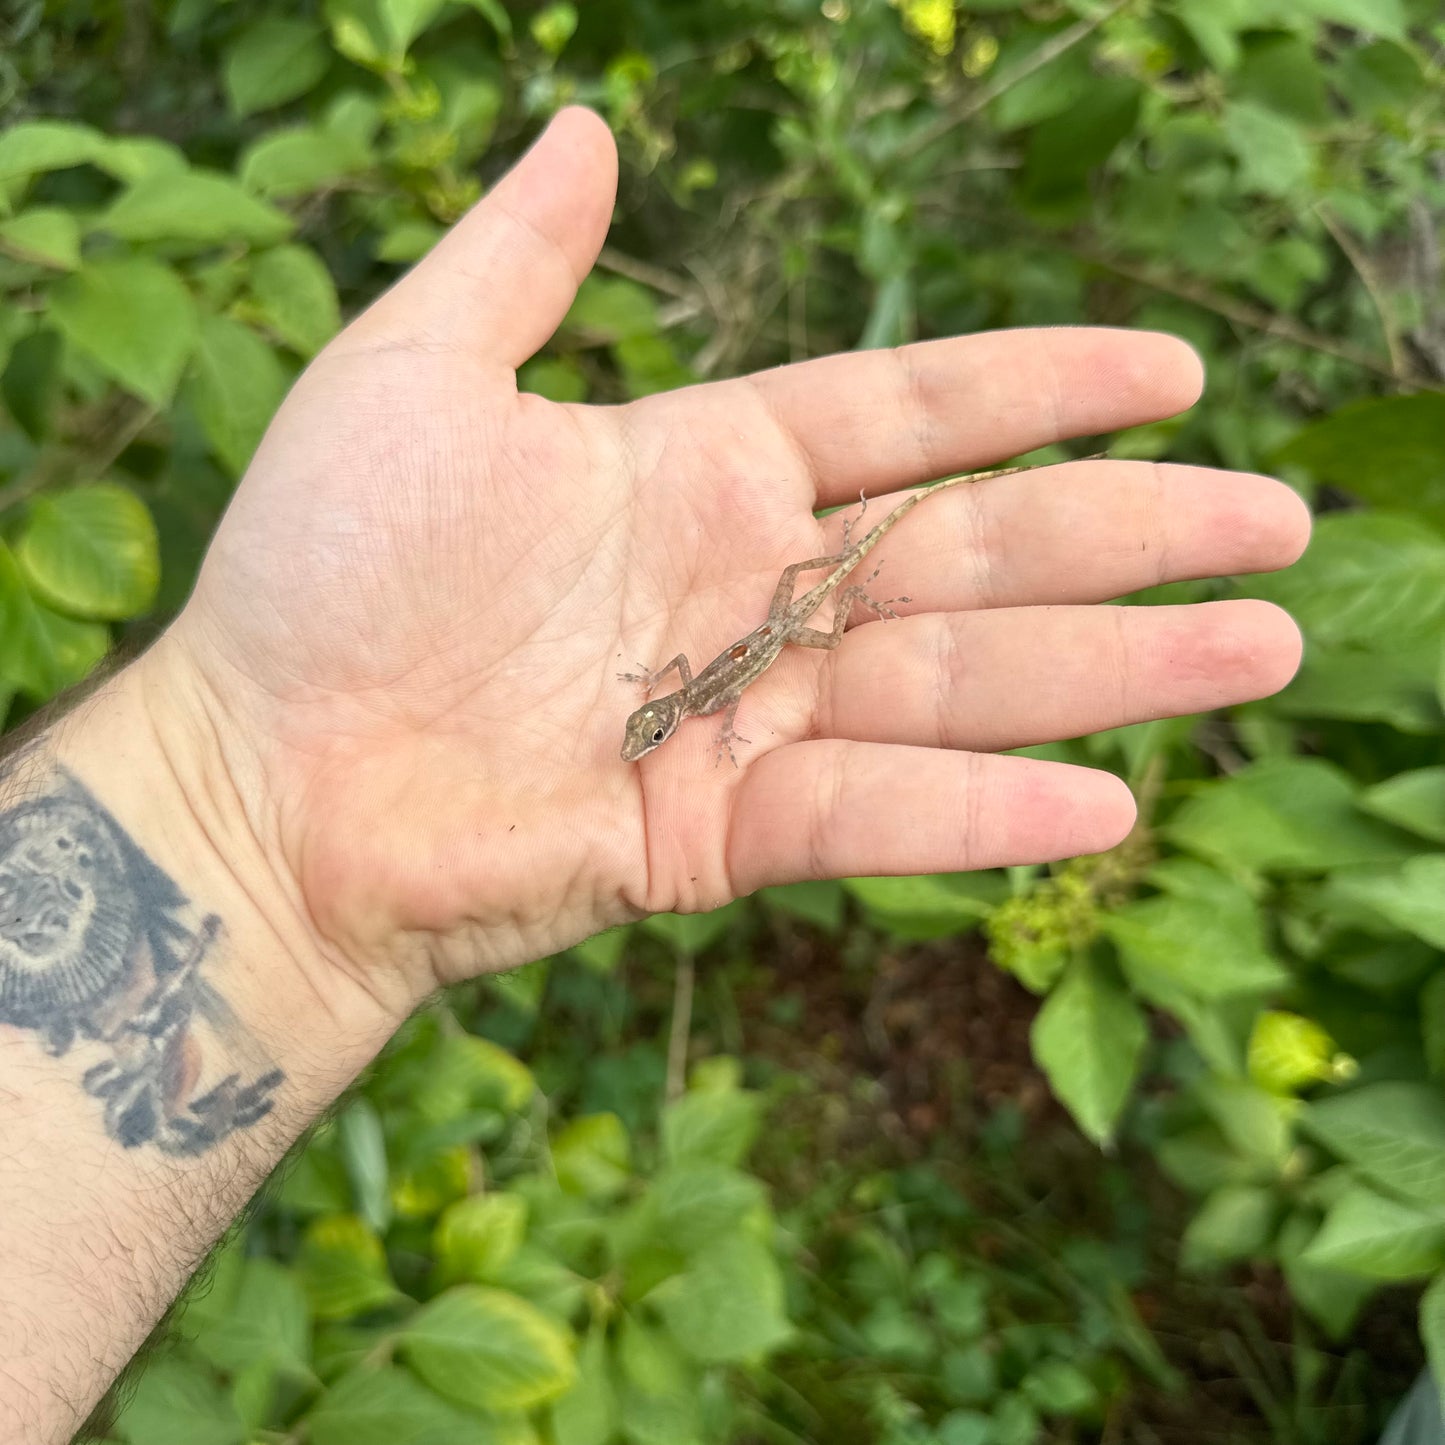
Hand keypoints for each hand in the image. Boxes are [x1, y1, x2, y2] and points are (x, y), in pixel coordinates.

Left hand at [147, 108, 1307, 1014]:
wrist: (261, 775)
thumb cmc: (318, 575)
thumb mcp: (412, 377)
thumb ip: (516, 261)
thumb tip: (591, 126)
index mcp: (701, 473)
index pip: (910, 416)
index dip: (1040, 391)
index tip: (1172, 370)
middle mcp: (749, 593)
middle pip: (976, 550)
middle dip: (1132, 536)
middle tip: (1283, 525)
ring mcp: (744, 719)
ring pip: (956, 682)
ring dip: (1110, 670)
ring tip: (1258, 649)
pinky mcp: (716, 837)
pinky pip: (867, 816)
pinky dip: (976, 814)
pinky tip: (1104, 805)